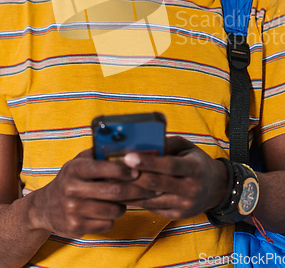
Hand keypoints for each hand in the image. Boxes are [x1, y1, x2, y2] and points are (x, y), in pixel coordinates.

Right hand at [29, 148, 157, 237]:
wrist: (46, 207)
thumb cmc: (71, 179)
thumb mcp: (79, 162)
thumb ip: (99, 154)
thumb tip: (127, 146)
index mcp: (74, 169)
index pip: (103, 167)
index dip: (123, 169)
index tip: (137, 170)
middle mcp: (71, 188)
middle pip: (114, 191)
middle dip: (136, 190)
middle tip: (150, 189)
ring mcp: (72, 210)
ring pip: (114, 209)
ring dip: (124, 205)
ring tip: (123, 200)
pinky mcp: (76, 227)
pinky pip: (107, 224)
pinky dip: (112, 218)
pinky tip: (108, 211)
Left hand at [123, 137, 227, 219]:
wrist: (215, 188)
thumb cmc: (196, 162)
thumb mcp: (186, 147)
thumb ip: (167, 144)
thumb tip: (143, 143)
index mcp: (194, 168)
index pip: (169, 166)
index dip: (148, 162)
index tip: (128, 156)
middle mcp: (191, 189)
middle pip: (156, 184)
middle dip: (133, 176)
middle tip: (113, 169)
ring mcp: (183, 205)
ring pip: (150, 199)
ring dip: (129, 190)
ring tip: (112, 181)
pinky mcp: (176, 215)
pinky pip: (151, 207)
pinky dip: (135, 199)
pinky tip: (122, 191)